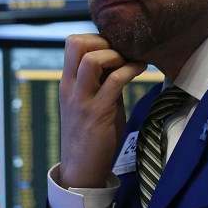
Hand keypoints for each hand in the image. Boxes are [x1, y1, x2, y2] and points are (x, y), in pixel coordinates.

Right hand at [58, 33, 147, 188]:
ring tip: (130, 60)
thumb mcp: (92, 101)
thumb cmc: (90, 135)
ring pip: (92, 60)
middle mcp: (70, 87)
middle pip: (76, 43)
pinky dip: (130, 70)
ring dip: (115, 55)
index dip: (96, 38)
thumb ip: (102, 81)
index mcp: (67, 82)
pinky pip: (114, 81)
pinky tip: (141, 69)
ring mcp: (82, 100)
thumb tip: (122, 59)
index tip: (116, 46)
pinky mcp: (97, 113)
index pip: (73, 43)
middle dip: (103, 40)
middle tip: (122, 51)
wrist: (80, 170)